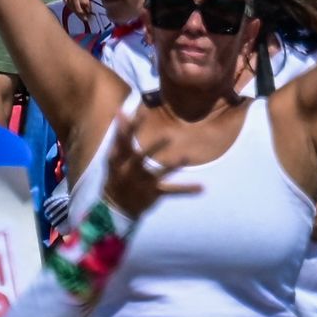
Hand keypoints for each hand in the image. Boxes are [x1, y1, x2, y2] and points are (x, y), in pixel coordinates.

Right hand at [100, 110, 209, 225]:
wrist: (115, 207)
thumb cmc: (116, 174)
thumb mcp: (115, 155)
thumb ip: (120, 133)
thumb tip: (119, 109)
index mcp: (119, 160)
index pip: (124, 141)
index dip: (131, 127)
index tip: (142, 113)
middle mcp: (129, 171)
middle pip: (141, 158)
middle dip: (153, 148)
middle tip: (168, 135)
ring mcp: (142, 183)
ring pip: (159, 174)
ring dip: (172, 166)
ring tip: (185, 157)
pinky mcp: (153, 193)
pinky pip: (172, 191)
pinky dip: (187, 189)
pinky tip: (202, 187)